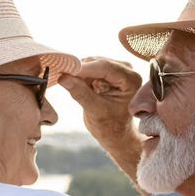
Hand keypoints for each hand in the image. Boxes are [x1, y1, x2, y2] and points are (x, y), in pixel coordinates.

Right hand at [59, 57, 145, 189]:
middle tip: (62, 78)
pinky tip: (78, 86)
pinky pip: (89, 68)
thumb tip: (63, 77)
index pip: (105, 67)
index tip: (64, 70)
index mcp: (131, 79)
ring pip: (91, 63)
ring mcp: (117, 69)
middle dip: (79, 70)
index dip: (83, 68)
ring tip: (73, 87)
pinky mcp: (107, 71)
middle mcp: (127, 70)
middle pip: (97, 62)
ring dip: (79, 74)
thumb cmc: (110, 126)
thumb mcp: (95, 111)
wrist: (115, 133)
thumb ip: (80, 93)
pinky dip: (80, 76)